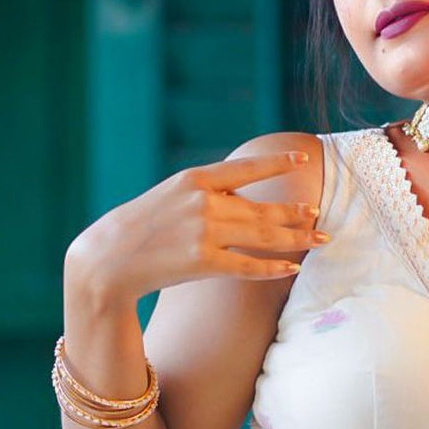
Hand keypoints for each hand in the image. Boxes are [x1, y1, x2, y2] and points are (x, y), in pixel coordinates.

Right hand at [66, 151, 326, 305]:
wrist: (108, 259)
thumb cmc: (141, 227)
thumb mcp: (170, 196)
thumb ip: (207, 193)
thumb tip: (246, 198)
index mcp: (195, 179)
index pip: (246, 168)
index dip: (277, 163)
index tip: (303, 159)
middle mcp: (203, 202)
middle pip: (263, 209)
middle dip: (296, 213)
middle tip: (320, 215)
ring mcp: (204, 232)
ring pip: (263, 236)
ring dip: (296, 239)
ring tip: (320, 239)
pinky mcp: (203, 262)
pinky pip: (248, 266)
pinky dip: (272, 268)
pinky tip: (292, 269)